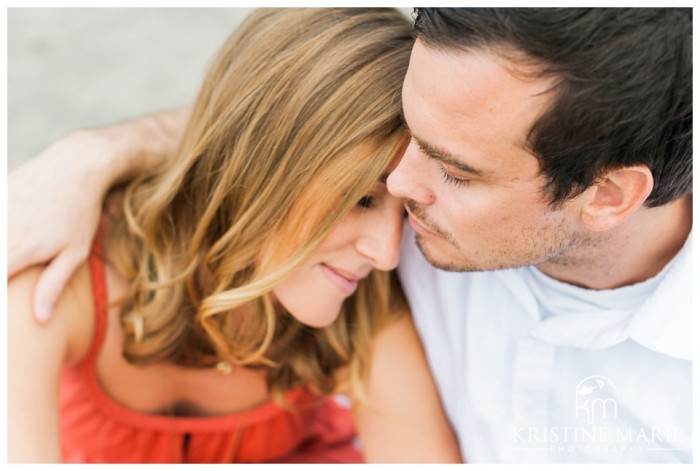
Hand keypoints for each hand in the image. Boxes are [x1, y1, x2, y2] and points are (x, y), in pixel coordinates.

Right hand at [8, 130, 111, 321]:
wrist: (76, 164)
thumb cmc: (80, 212)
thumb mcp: (75, 252)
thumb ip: (53, 285)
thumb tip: (40, 320)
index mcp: (16, 251)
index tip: (2, 328)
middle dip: (2, 269)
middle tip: (15, 270)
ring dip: (1, 251)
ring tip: (13, 259)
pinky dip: (1, 229)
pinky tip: (11, 238)